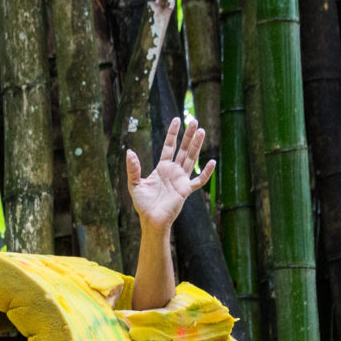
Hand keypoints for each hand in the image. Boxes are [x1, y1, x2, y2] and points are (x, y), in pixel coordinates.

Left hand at [126, 117, 215, 233]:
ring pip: (191, 159)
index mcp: (162, 168)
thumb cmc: (143, 205)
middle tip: (194, 120)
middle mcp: (173, 172)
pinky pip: (199, 180)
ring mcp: (181, 180)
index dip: (173, 134)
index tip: (177, 120)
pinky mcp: (186, 190)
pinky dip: (206, 172)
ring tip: (202, 131)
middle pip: (183, 149)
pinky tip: (212, 162)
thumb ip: (133, 168)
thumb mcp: (134, 184)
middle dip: (188, 135)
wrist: (151, 220)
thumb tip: (129, 152)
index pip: (169, 146)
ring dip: (197, 145)